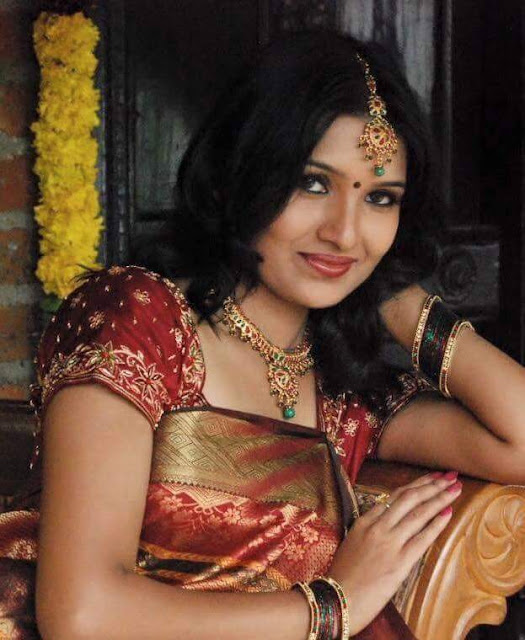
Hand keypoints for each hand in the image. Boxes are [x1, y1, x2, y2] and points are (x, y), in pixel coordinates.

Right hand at [327, 471, 461, 634]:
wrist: (338, 599)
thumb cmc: (343, 574)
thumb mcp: (352, 542)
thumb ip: (369, 529)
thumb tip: (388, 521)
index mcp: (365, 521)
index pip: (395, 496)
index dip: (417, 484)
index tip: (432, 477)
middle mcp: (378, 527)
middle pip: (409, 498)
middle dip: (432, 485)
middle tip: (450, 476)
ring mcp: (389, 542)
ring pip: (418, 513)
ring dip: (439, 498)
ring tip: (455, 488)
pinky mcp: (399, 561)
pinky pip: (422, 538)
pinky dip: (436, 523)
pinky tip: (448, 512)